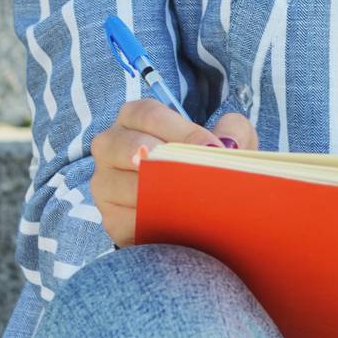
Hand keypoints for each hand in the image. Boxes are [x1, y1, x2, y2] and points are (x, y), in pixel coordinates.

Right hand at [91, 97, 256, 247]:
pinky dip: (156, 222)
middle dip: (170, 162)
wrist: (197, 208)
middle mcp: (110, 145)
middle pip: (131, 146)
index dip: (182, 130)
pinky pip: (128, 221)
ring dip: (163, 194)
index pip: (148, 114)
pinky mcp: (111, 219)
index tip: (210, 148)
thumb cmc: (204, 163)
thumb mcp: (225, 140)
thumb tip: (227, 142)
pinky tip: (180, 222)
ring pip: (128, 186)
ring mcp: (104, 183)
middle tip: (200, 175)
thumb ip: (233, 130)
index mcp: (133, 118)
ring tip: (195, 199)